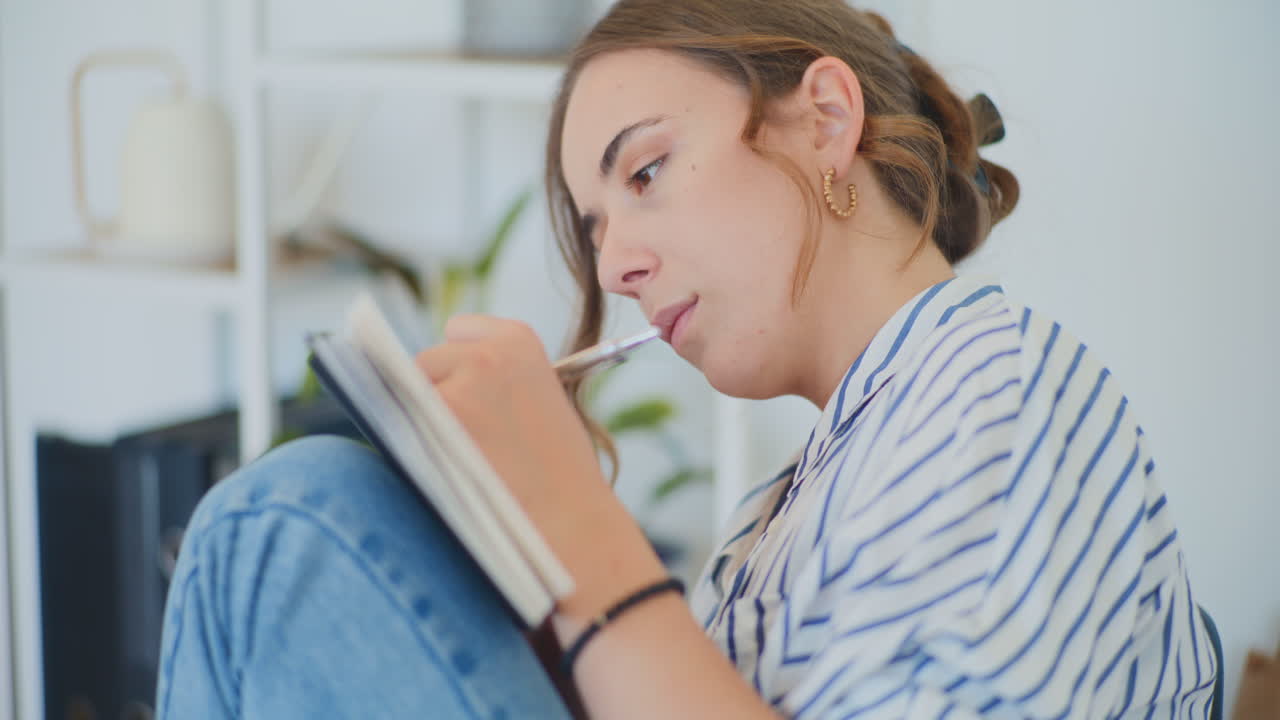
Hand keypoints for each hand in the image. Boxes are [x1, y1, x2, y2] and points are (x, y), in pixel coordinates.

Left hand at [414, 315, 664, 619]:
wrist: (570, 520)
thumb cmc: (559, 471)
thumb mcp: (541, 397)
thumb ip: (497, 379)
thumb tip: (433, 380)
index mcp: (519, 340)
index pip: (458, 331)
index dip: (459, 367)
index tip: (473, 396)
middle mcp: (487, 352)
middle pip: (426, 360)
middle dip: (437, 395)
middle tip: (471, 440)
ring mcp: (458, 381)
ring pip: (408, 392)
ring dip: (422, 420)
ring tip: (463, 457)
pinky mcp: (435, 416)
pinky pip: (397, 421)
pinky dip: (411, 442)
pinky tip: (444, 465)